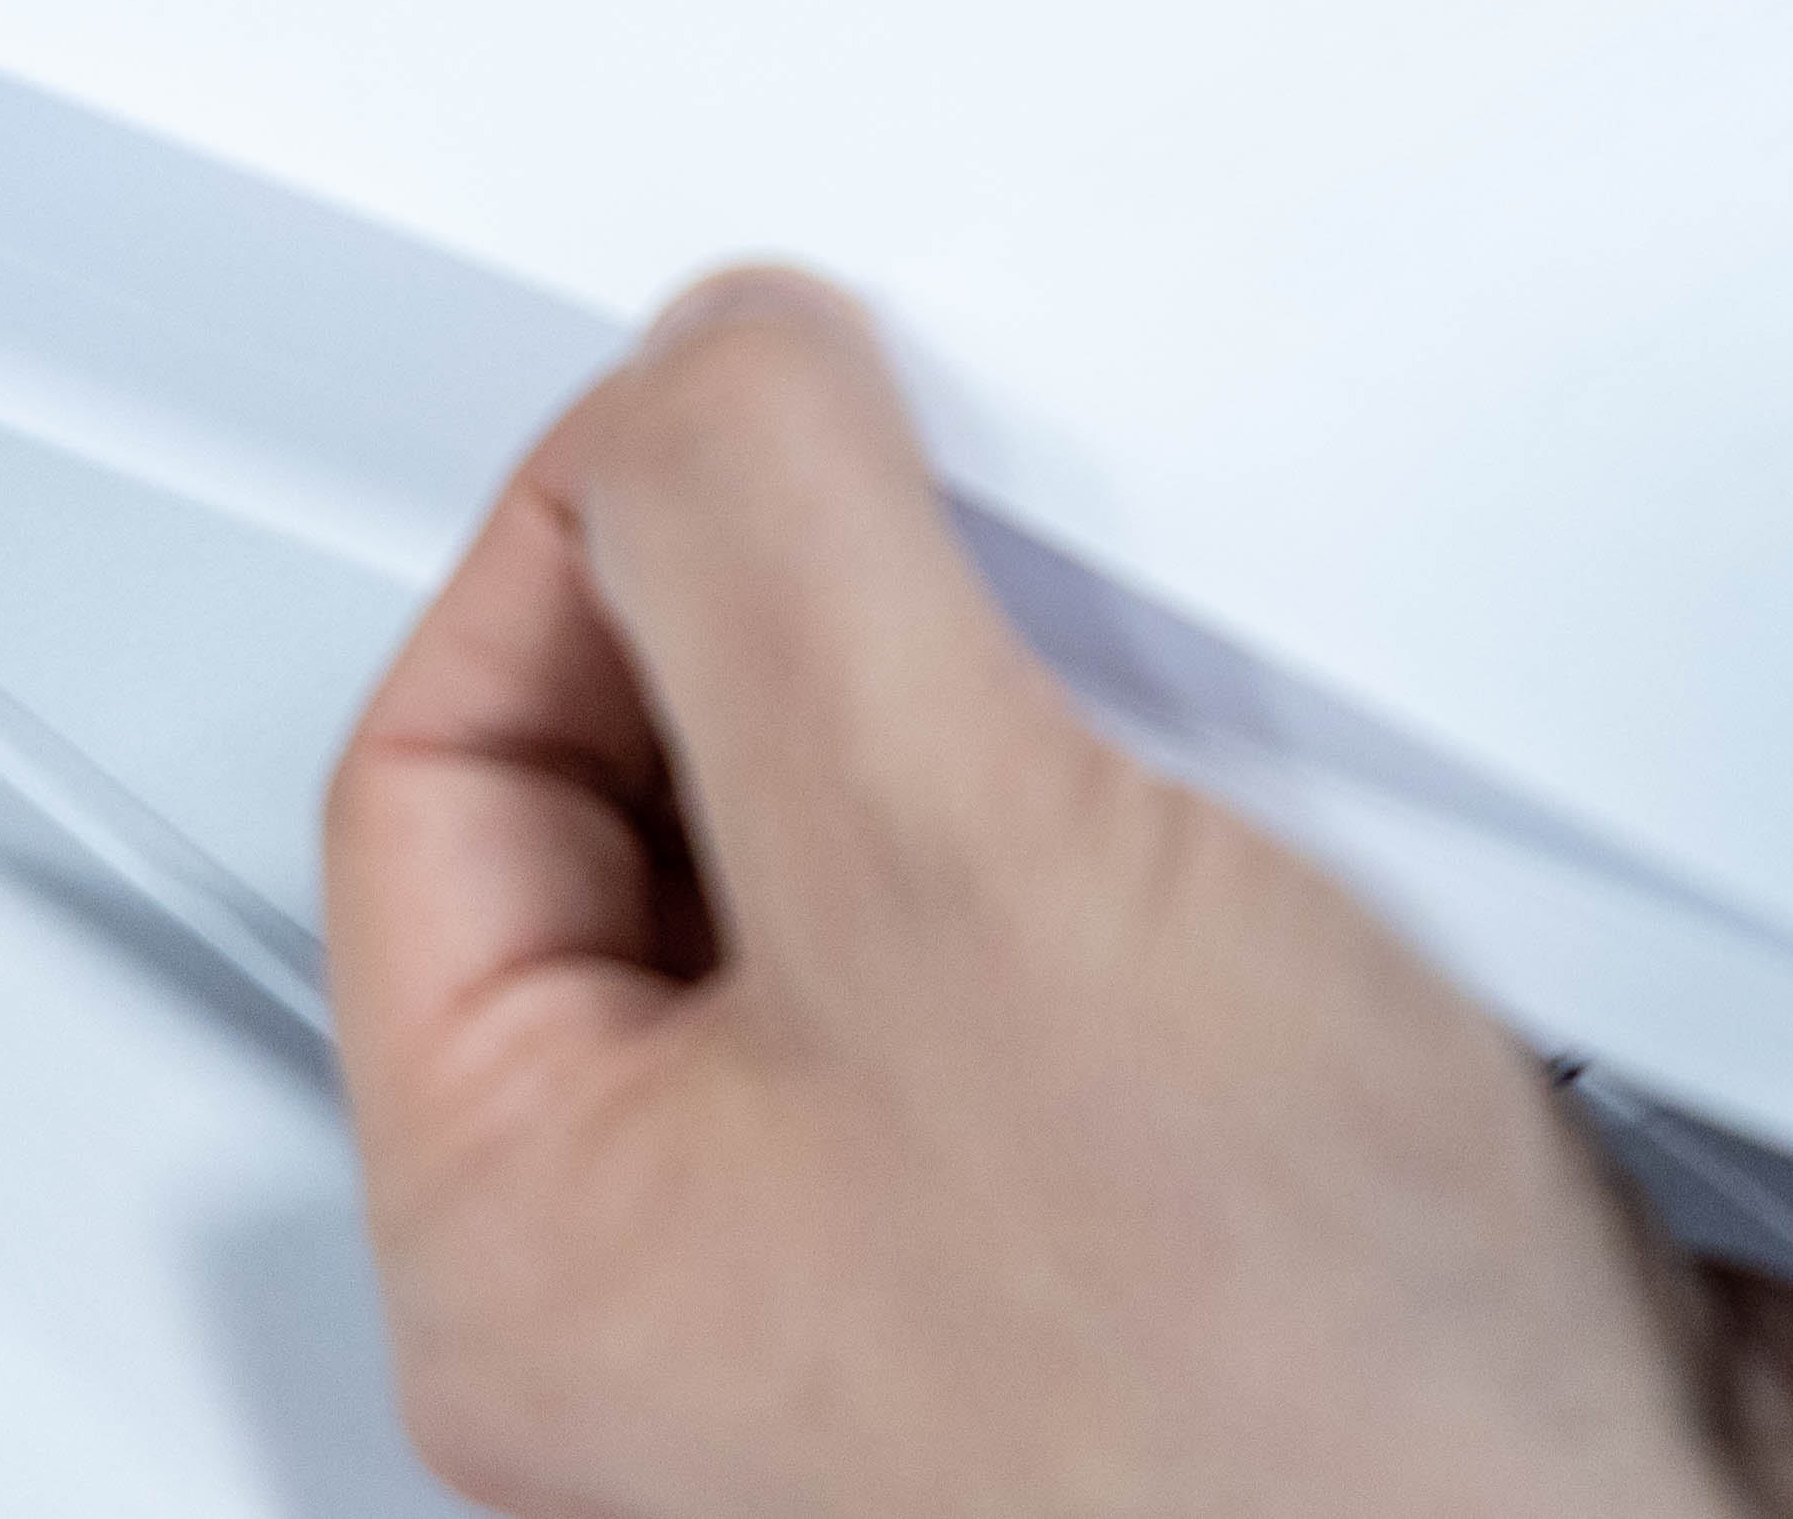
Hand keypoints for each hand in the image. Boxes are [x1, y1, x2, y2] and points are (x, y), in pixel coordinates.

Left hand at [326, 267, 1792, 1518]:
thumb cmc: (1288, 1431)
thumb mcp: (960, 862)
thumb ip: (777, 554)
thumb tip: (709, 378)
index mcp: (542, 1249)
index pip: (433, 773)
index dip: (588, 538)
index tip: (760, 415)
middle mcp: (728, 1292)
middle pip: (695, 807)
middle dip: (866, 629)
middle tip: (994, 556)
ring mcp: (977, 1276)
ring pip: (958, 872)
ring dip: (1100, 743)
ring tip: (1212, 754)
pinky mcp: (1213, 1244)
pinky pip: (1169, 953)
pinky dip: (1270, 858)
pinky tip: (1360, 870)